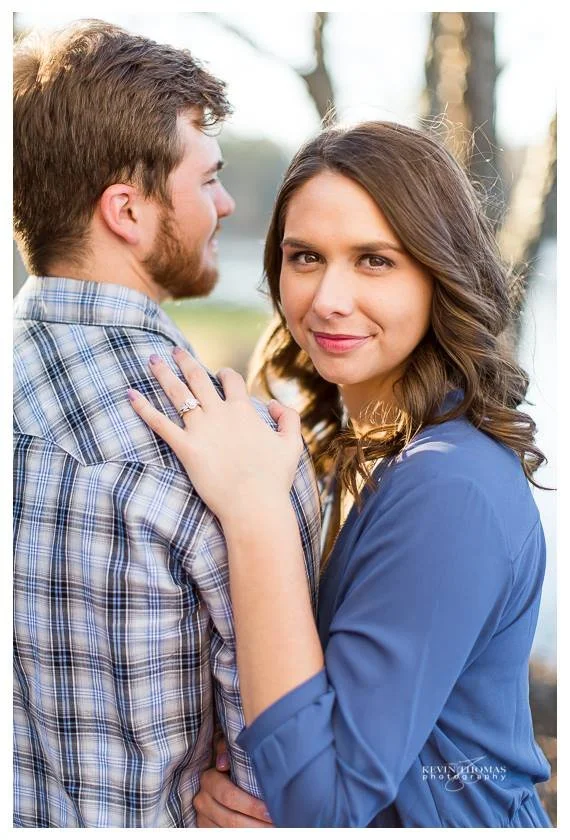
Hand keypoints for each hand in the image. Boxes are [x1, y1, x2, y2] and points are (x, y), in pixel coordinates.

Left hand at [127, 348, 303, 524]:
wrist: (254, 505)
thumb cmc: (275, 478)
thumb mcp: (292, 444)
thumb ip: (288, 418)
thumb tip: (273, 405)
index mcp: (243, 410)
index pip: (231, 380)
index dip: (225, 374)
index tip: (219, 373)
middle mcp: (219, 414)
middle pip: (198, 379)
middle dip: (185, 362)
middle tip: (174, 351)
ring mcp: (200, 429)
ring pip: (177, 393)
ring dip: (163, 374)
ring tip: (152, 360)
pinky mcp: (185, 448)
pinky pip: (159, 423)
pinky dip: (143, 407)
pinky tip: (129, 394)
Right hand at [194, 736, 272, 827]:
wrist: (219, 777)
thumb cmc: (232, 761)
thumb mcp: (229, 750)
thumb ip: (228, 750)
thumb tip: (222, 763)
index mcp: (208, 779)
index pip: (230, 796)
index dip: (252, 806)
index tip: (270, 810)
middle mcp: (202, 799)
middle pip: (231, 818)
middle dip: (256, 824)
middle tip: (275, 824)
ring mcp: (203, 816)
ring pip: (229, 831)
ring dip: (252, 832)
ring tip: (271, 830)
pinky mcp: (206, 828)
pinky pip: (224, 836)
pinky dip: (242, 835)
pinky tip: (258, 832)